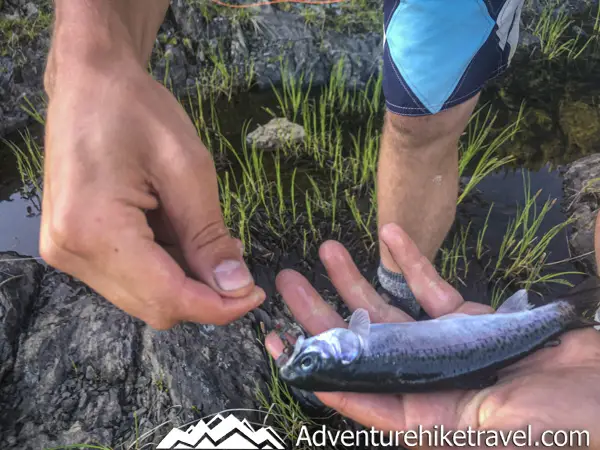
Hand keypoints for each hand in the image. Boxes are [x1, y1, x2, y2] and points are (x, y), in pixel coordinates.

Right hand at [40, 57, 264, 328]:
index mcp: (94, 229)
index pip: (167, 296)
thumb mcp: (188, 169)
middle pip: (154, 305)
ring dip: (185, 281)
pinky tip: (181, 237)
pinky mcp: (72, 245)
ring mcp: (66, 251)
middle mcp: (71, 251)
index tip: (255, 294)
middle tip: (237, 265)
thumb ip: (209, 235)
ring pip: (143, 296)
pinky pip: (129, 277)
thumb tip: (236, 287)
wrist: (89, 84)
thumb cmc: (138, 112)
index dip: (218, 307)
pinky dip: (164, 268)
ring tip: (208, 242)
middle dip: (204, 295)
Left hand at [265, 223, 599, 448]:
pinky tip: (387, 234)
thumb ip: (410, 417)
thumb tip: (338, 400)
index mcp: (419, 413)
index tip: (275, 337)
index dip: (310, 361)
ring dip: (357, 279)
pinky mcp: (474, 320)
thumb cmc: (559, 427)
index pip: (350, 385)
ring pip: (390, 309)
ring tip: (326, 248)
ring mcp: (448, 346)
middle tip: (287, 279)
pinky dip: (412, 260)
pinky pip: (433, 288)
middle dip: (322, 309)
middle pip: (361, 340)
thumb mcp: (481, 431)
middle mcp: (425, 378)